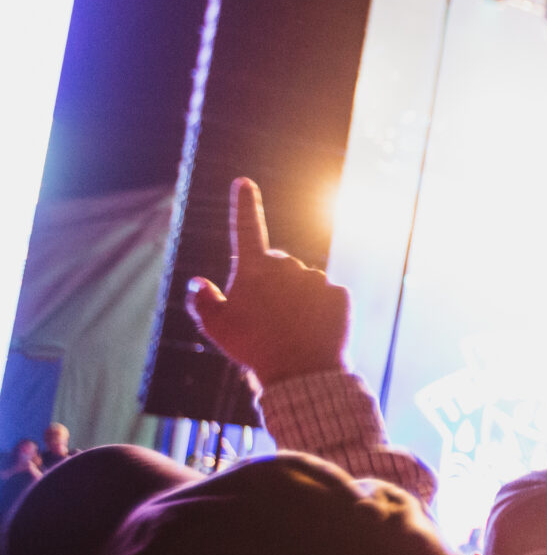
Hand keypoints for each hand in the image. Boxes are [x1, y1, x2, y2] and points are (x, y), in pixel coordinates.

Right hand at [185, 178, 350, 384]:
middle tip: (268, 317)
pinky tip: (314, 330)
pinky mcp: (340, 294)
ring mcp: (317, 279)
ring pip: (305, 284)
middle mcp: (288, 266)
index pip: (246, 229)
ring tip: (292, 329)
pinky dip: (322, 311)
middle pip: (279, 267)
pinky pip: (328, 298)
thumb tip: (198, 282)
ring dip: (299, 300)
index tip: (244, 182)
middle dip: (274, 284)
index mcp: (255, 268)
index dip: (244, 205)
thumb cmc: (253, 349)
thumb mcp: (216, 327)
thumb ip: (202, 300)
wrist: (301, 372)